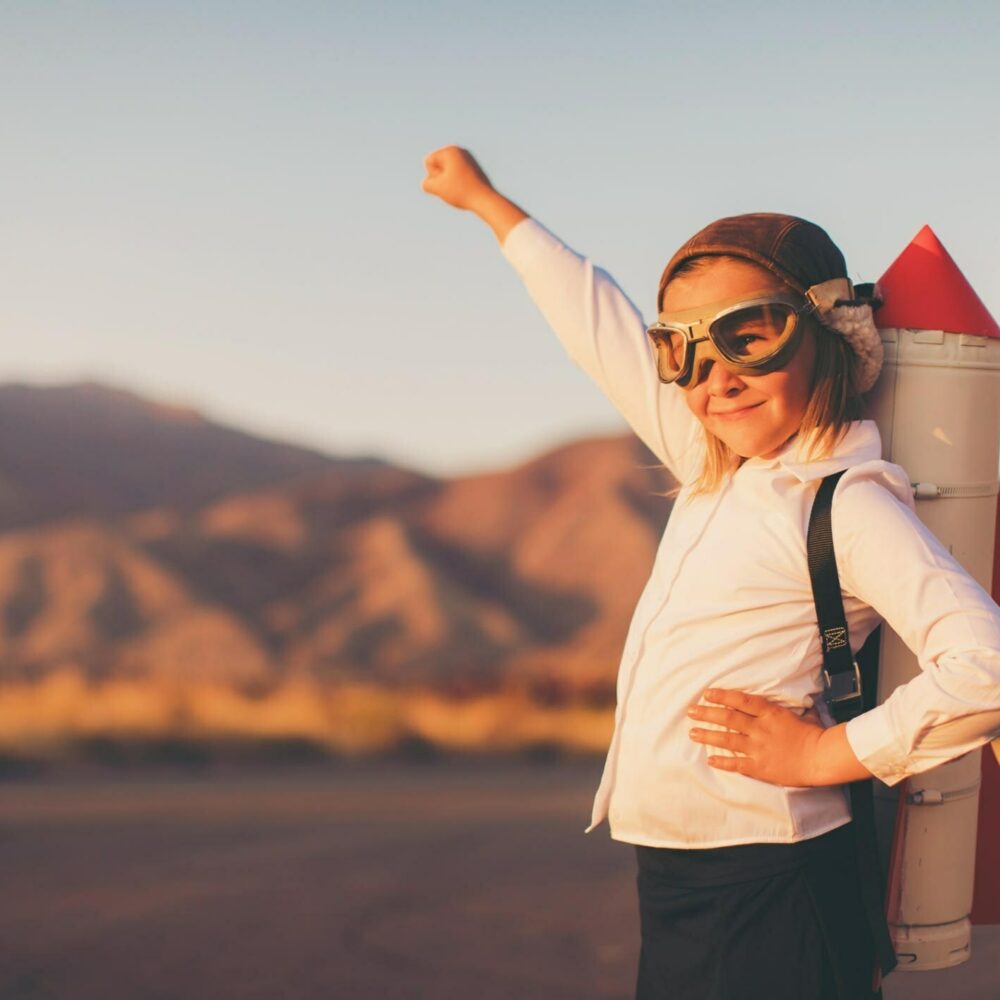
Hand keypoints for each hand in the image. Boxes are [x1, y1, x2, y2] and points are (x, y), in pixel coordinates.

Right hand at [421, 145, 495, 211]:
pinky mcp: (474, 168)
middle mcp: (460, 150)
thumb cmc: (461, 192)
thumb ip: (426, 184)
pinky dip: (458, 184)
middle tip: (455, 186)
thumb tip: (430, 182)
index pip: (428, 162)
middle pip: (438, 166)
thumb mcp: (437, 188)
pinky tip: (467, 189)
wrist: (485, 199)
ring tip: (461, 188)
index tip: (447, 181)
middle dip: (441, 178)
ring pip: (447, 172)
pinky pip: (457, 176)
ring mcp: (468, 158)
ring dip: (449, 182)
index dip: (433, 176)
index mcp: (450, 150)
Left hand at [686, 688, 826, 786]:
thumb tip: (760, 702)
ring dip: (707, 735)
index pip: (741, 700)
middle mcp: (760, 728)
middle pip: (728, 718)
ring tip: (692, 733)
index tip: (707, 693)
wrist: (820, 757)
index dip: (722, 696)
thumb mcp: (792, 713)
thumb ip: (772, 710)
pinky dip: (722, 761)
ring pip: (727, 739)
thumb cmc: (811, 733)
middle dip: (707, 713)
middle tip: (691, 711)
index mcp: (769, 713)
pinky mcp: (759, 766)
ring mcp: (758, 748)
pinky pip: (736, 763)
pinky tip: (710, 759)